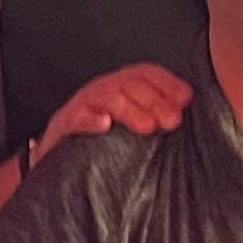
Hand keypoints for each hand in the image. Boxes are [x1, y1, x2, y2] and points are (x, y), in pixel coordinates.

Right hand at [32, 62, 192, 168]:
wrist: (56, 170)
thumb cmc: (100, 147)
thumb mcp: (132, 129)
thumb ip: (156, 117)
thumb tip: (186, 105)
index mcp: (119, 88)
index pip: (144, 73)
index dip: (166, 82)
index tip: (186, 98)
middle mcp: (100, 92)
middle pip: (128, 83)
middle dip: (154, 100)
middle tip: (172, 121)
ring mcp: (80, 107)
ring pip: (106, 96)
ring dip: (130, 109)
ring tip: (148, 126)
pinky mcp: (61, 126)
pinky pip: (75, 118)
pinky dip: (89, 120)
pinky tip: (104, 125)